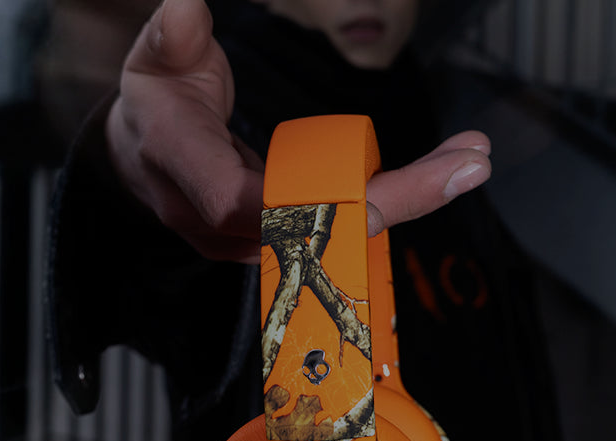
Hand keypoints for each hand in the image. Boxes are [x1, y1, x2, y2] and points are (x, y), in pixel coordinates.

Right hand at [106, 0, 491, 263]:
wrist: (146, 159)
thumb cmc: (156, 104)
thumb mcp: (156, 61)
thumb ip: (172, 39)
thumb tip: (186, 4)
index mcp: (186, 172)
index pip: (244, 204)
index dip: (306, 206)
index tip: (376, 195)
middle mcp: (220, 224)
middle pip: (316, 229)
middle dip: (395, 201)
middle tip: (466, 166)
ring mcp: (250, 241)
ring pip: (337, 236)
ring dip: (407, 201)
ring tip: (469, 161)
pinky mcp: (278, 241)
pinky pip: (339, 228)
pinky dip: (390, 202)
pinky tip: (439, 177)